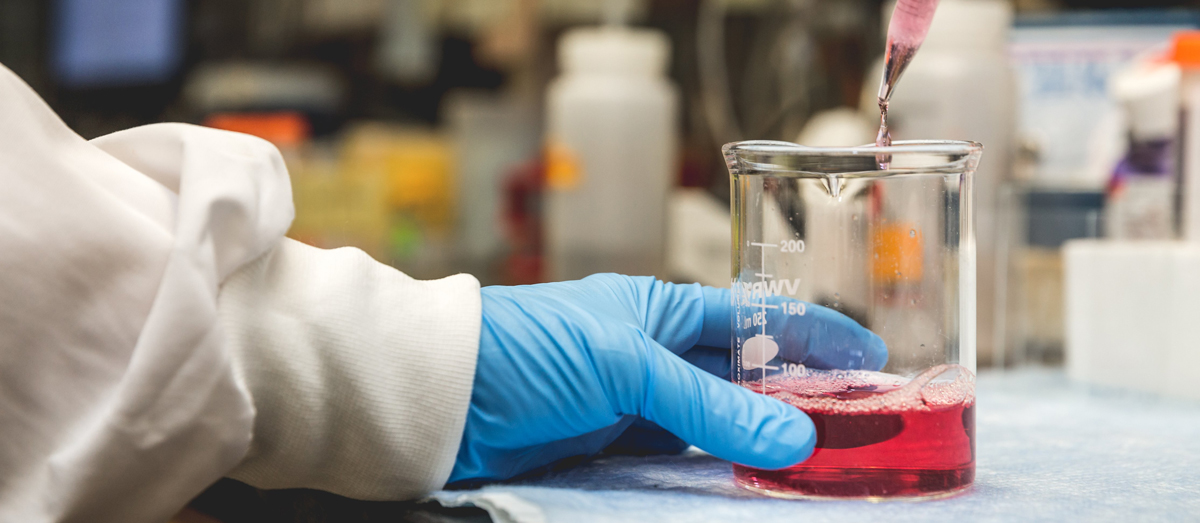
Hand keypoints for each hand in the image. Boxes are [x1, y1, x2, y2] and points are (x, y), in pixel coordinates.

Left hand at [449, 274, 886, 482]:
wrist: (445, 397)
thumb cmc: (530, 352)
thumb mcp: (625, 366)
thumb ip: (707, 403)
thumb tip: (793, 438)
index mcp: (659, 307)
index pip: (752, 316)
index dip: (810, 332)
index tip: (868, 353)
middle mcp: (654, 348)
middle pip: (744, 370)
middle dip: (799, 389)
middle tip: (861, 416)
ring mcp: (636, 397)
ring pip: (718, 414)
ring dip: (764, 430)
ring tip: (821, 451)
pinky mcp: (615, 440)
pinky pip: (684, 449)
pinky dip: (719, 460)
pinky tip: (753, 471)